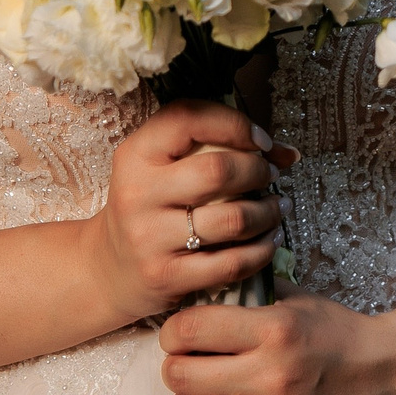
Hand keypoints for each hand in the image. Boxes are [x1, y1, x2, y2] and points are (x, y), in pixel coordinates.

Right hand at [82, 100, 301, 325]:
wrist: (108, 268)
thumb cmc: (150, 206)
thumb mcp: (164, 168)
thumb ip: (219, 147)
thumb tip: (287, 153)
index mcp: (136, 154)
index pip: (189, 118)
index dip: (235, 124)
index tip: (260, 141)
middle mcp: (138, 193)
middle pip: (218, 171)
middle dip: (259, 171)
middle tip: (271, 175)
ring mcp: (150, 238)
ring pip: (232, 220)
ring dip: (269, 213)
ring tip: (278, 208)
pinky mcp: (167, 276)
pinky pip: (231, 263)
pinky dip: (262, 250)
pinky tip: (269, 240)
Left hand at [159, 281, 395, 394]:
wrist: (394, 375)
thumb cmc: (342, 335)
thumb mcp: (300, 300)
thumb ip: (251, 295)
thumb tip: (200, 293)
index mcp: (275, 330)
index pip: (190, 330)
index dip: (173, 332)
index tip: (179, 335)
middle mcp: (274, 376)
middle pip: (183, 376)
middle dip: (174, 368)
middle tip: (184, 366)